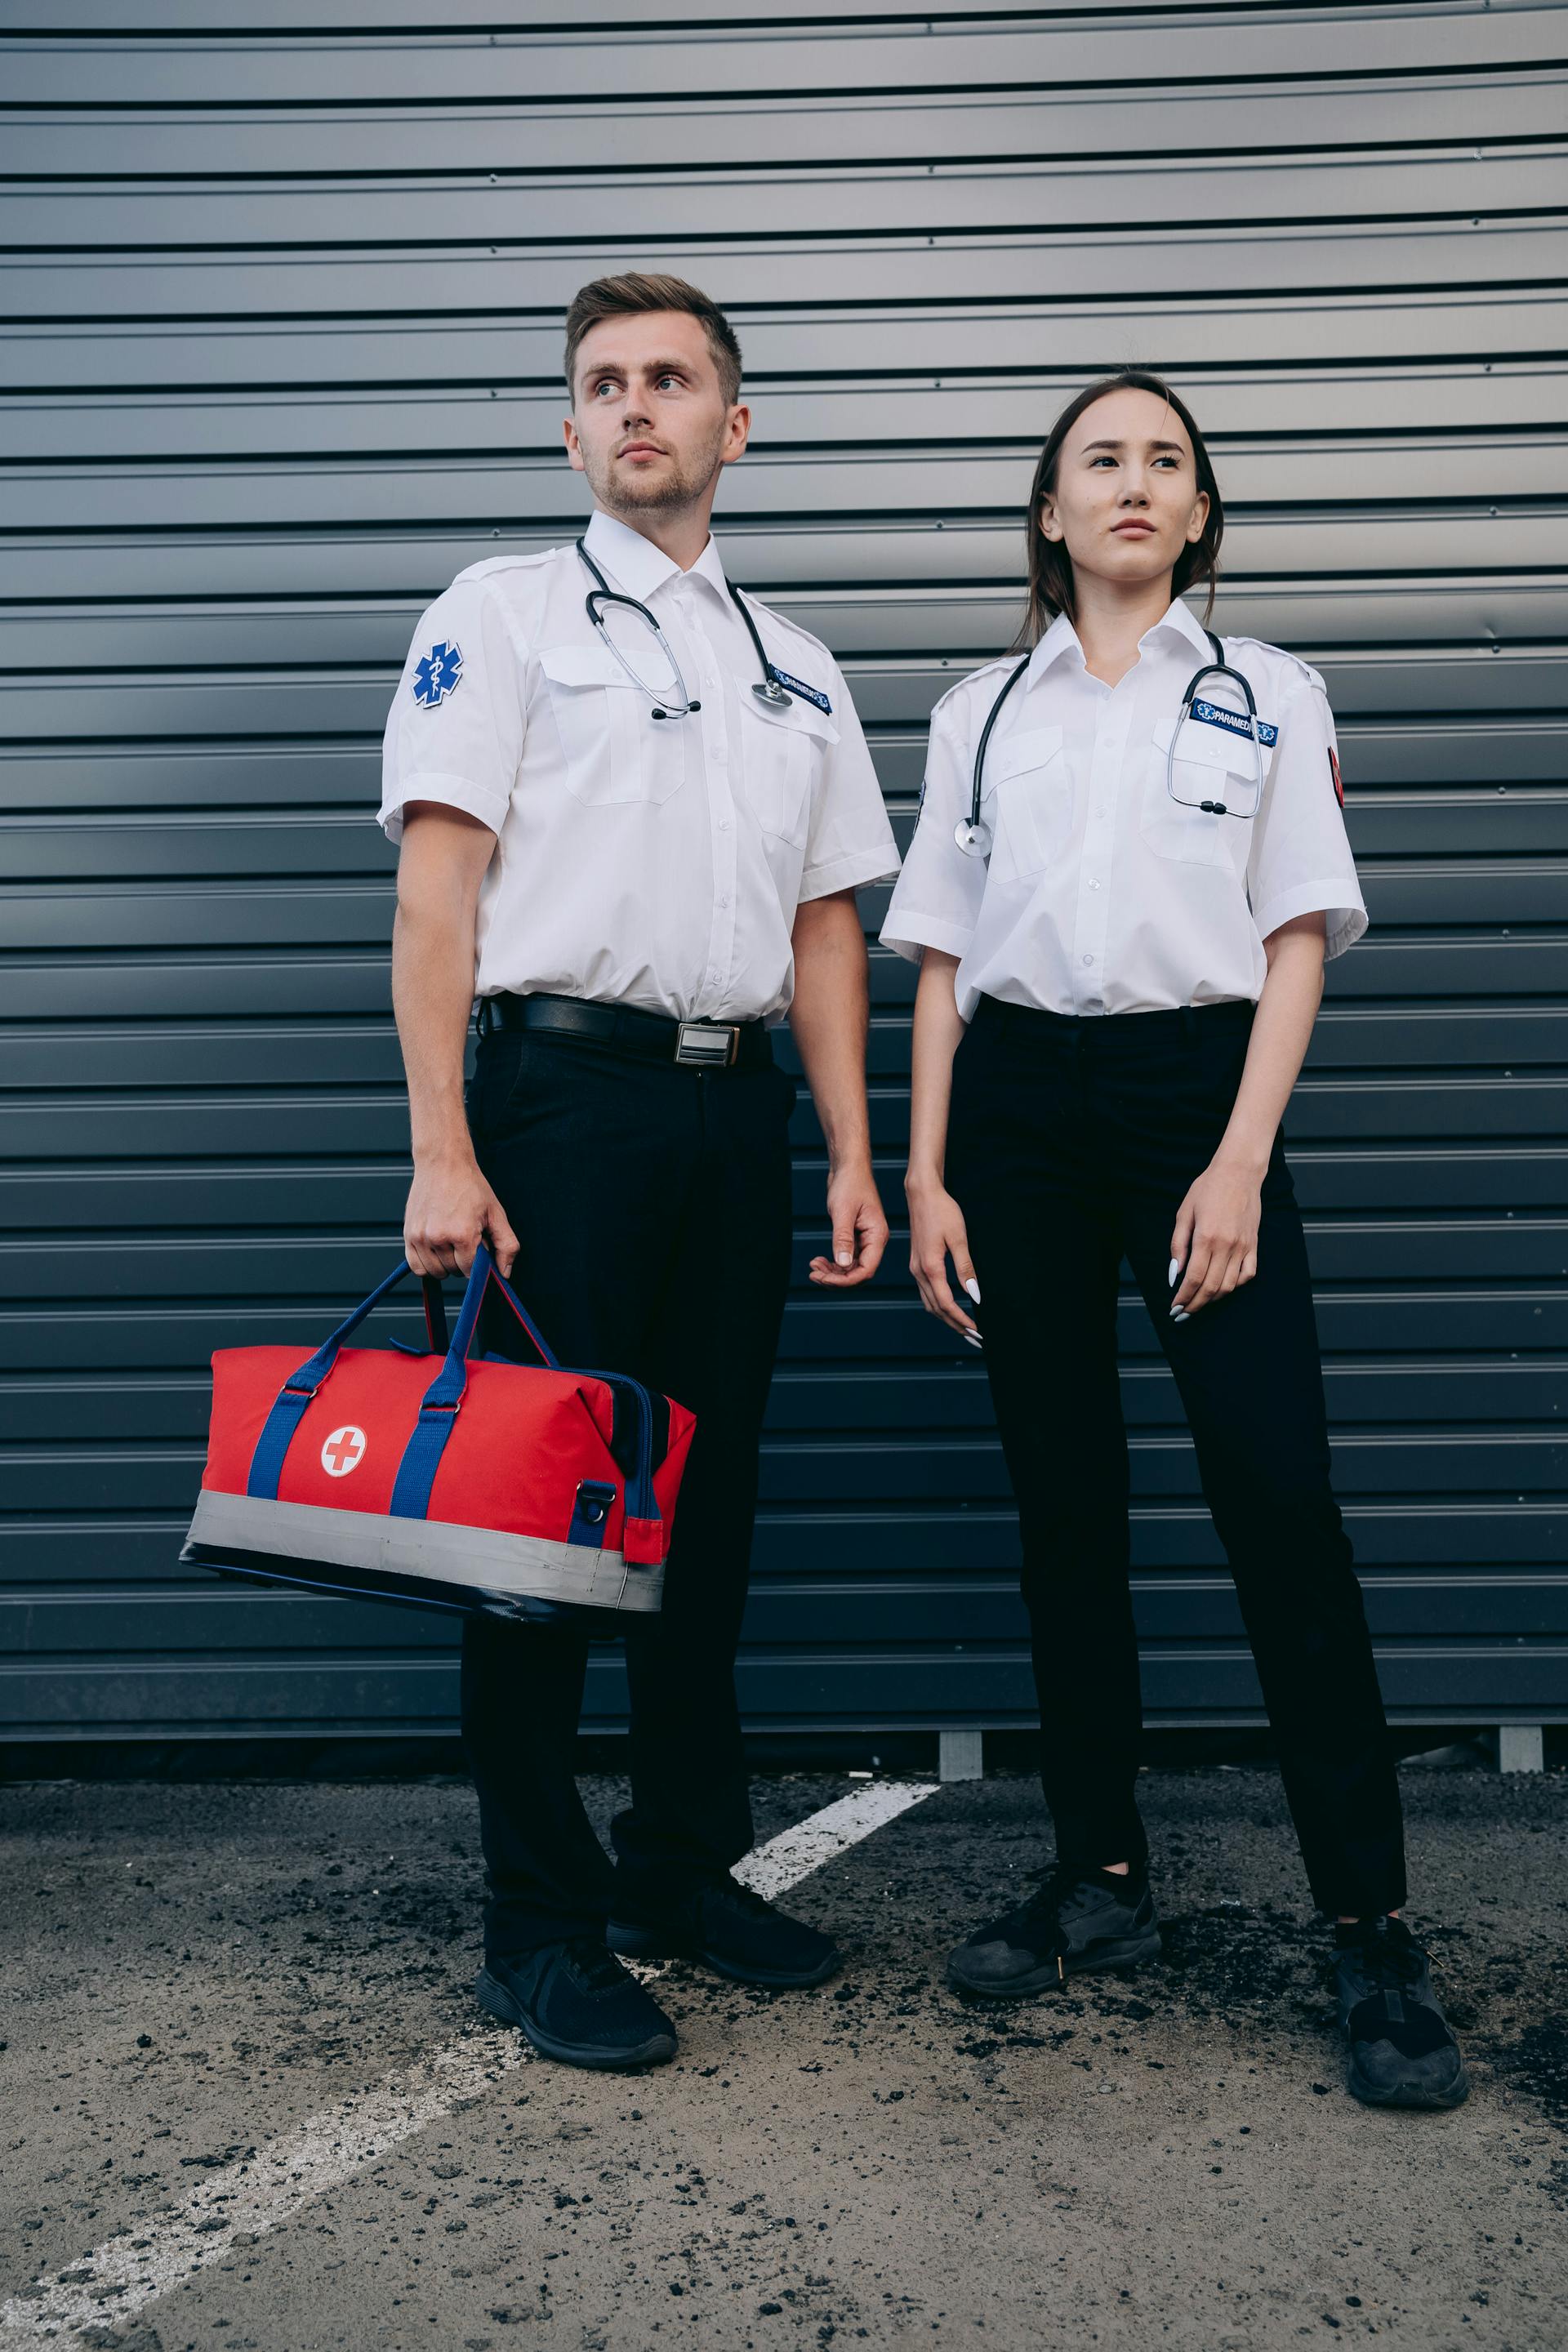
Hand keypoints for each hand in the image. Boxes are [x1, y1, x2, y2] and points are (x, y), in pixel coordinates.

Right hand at [403, 1152, 519, 1280]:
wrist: (443, 1163)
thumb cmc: (470, 1186)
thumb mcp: (496, 1213)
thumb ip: (506, 1245)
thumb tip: (504, 1273)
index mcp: (463, 1234)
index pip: (470, 1270)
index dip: (478, 1262)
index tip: (478, 1246)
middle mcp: (438, 1238)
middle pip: (453, 1271)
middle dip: (463, 1261)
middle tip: (466, 1239)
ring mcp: (420, 1237)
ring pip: (435, 1271)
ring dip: (445, 1264)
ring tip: (451, 1243)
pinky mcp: (408, 1234)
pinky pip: (416, 1267)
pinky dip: (427, 1266)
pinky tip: (436, 1252)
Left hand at [808, 1162, 887, 1287]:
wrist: (848, 1167)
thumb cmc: (850, 1183)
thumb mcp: (843, 1212)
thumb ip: (843, 1238)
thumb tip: (841, 1264)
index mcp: (877, 1235)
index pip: (866, 1270)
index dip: (845, 1280)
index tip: (824, 1279)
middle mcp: (874, 1241)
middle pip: (858, 1273)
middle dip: (836, 1279)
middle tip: (814, 1275)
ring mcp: (865, 1240)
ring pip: (851, 1268)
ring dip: (832, 1273)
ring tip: (814, 1268)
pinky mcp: (855, 1237)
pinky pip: (846, 1258)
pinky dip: (833, 1263)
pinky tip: (819, 1261)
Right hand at [906, 1176, 980, 1341]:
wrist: (922, 1193)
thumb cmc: (942, 1211)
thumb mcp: (958, 1238)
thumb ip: (966, 1268)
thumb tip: (974, 1294)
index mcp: (930, 1267)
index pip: (946, 1303)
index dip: (962, 1319)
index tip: (978, 1330)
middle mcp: (919, 1271)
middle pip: (936, 1309)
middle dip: (955, 1325)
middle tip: (975, 1338)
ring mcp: (915, 1268)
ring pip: (929, 1303)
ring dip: (946, 1318)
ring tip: (964, 1328)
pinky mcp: (917, 1263)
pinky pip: (926, 1292)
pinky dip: (938, 1305)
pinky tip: (949, 1307)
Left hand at [1168, 1153, 1261, 1318]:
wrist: (1238, 1173)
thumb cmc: (1207, 1189)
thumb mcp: (1184, 1213)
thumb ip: (1178, 1245)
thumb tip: (1174, 1273)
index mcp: (1206, 1238)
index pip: (1193, 1279)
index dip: (1183, 1297)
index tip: (1174, 1308)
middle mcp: (1226, 1246)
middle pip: (1210, 1287)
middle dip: (1195, 1305)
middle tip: (1183, 1314)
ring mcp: (1243, 1247)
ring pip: (1229, 1285)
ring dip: (1213, 1299)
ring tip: (1199, 1303)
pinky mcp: (1254, 1245)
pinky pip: (1248, 1274)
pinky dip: (1235, 1286)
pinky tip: (1223, 1287)